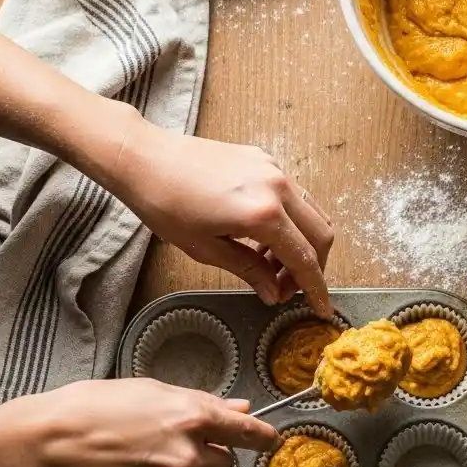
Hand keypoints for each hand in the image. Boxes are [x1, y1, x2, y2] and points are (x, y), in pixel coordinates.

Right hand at [9, 378, 279, 466]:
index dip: (263, 437)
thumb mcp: (151, 389)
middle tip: (180, 441)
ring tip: (139, 451)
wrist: (51, 443)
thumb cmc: (95, 405)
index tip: (272, 439)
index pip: (246, 433)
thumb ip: (199, 402)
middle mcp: (187, 454)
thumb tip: (239, 408)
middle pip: (223, 465)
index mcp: (191, 417)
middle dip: (211, 455)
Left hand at [108, 120, 334, 316]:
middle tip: (287, 288)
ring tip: (268, 264)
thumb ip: (249, 270)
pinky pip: (293, 194)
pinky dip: (290, 220)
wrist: (145, 158)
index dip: (316, 288)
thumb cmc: (166, 204)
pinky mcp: (264, 159)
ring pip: (311, 212)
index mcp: (264, 213)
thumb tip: (273, 293)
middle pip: (321, 233)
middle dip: (313, 266)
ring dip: (301, 242)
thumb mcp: (206, 249)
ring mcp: (273, 168)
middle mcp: (277, 186)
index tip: (322, 308)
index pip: (305, 258)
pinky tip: (261, 236)